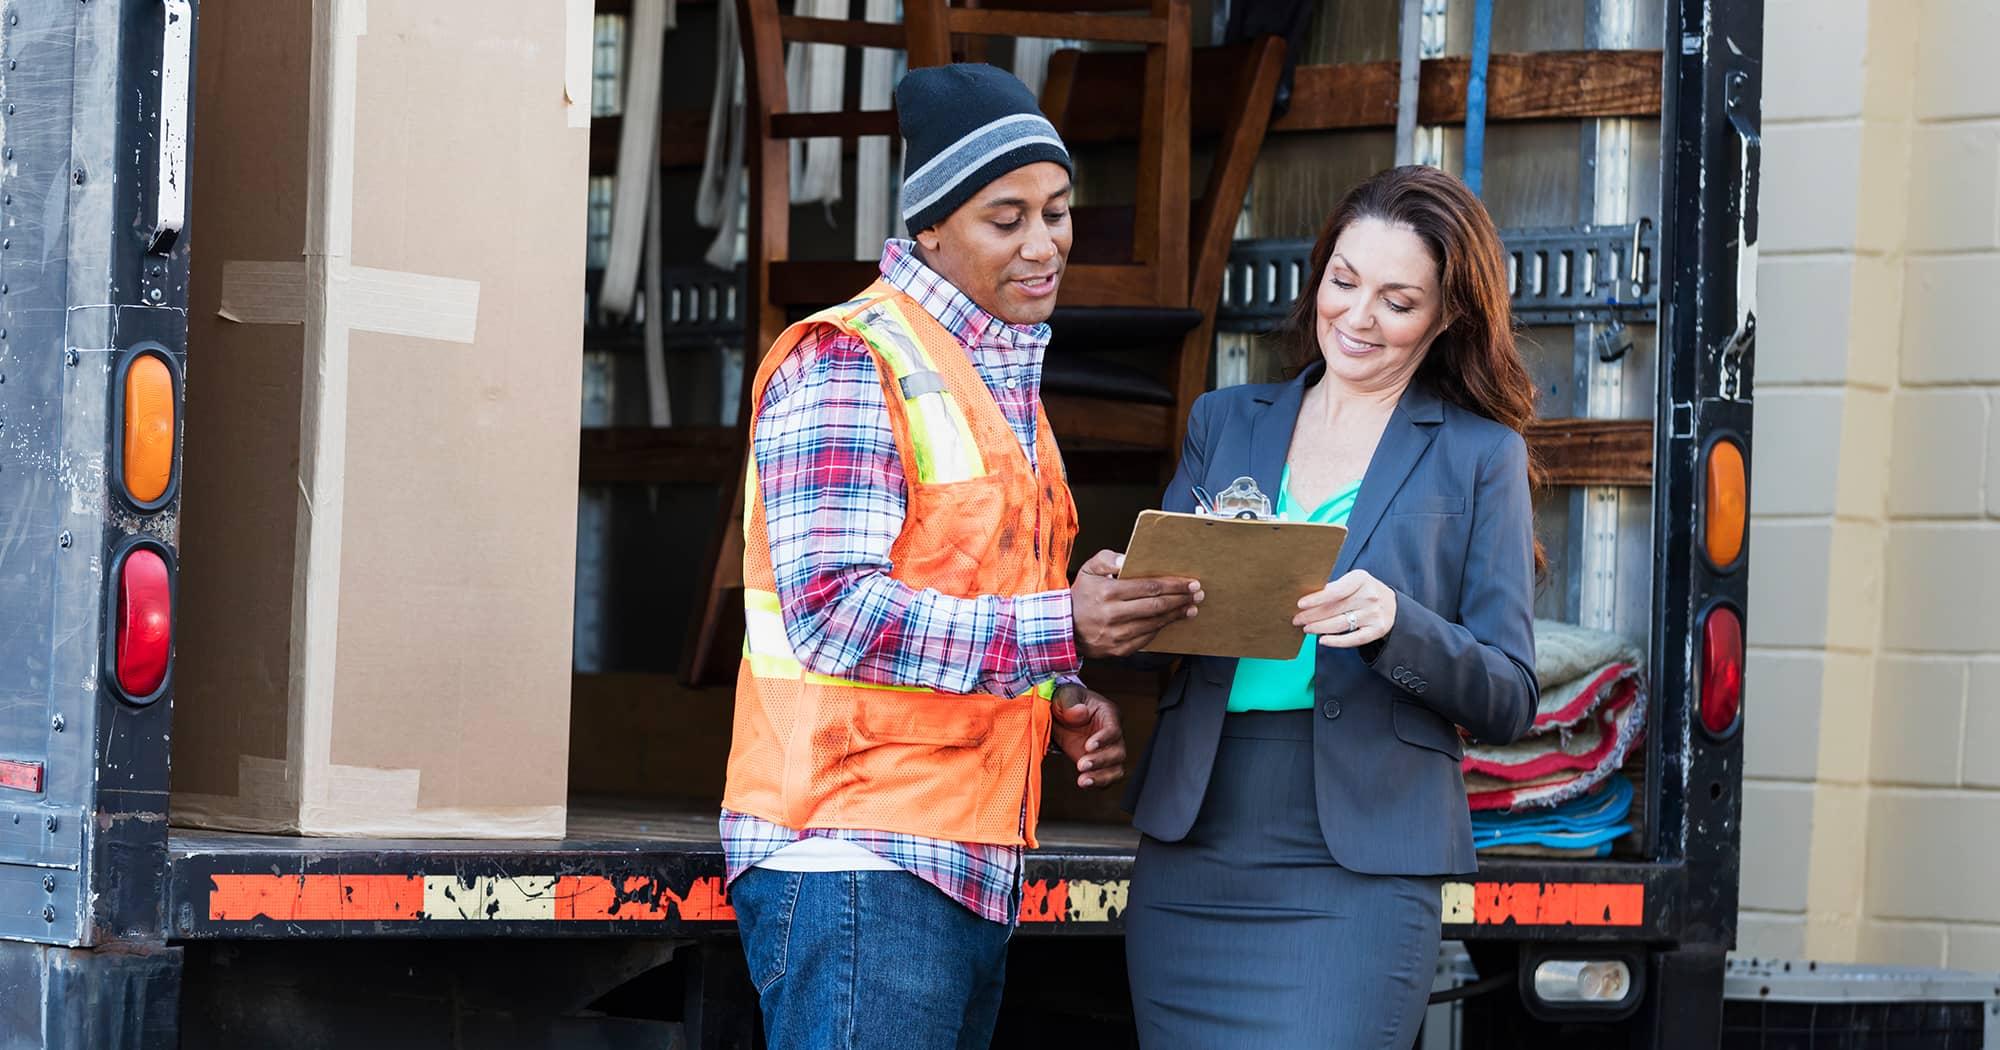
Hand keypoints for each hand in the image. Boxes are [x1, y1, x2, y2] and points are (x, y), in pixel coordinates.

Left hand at [1051, 685, 1125, 789]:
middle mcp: (1113, 734)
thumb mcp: (1065, 696)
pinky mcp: (1099, 764)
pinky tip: (1083, 783)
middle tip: (1081, 764)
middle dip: (1101, 761)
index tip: (1088, 746)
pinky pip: (1106, 777)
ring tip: (1083, 781)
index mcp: (1108, 714)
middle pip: (1118, 752)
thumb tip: (1080, 712)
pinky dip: (1097, 783)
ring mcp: (1107, 750)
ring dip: (1101, 777)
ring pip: (1116, 768)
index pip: (1113, 729)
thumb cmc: (1066, 701)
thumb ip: (1071, 703)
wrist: (1060, 715)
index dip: (1104, 739)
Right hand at [1071, 550, 1202, 658]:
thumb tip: (1126, 559)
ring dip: (1175, 616)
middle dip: (1180, 599)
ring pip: (1154, 624)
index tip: (1190, 582)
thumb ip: (1106, 559)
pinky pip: (1146, 639)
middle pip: (1156, 607)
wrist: (1063, 629)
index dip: (1172, 585)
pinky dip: (1160, 629)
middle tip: (1197, 594)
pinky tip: (1170, 621)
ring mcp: (1116, 635)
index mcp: (1107, 593)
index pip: (1148, 587)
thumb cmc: (1080, 596)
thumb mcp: (1087, 570)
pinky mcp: (1118, 649)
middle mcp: (1112, 615)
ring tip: (1190, 607)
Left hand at [1295, 569, 1396, 648]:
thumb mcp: (1354, 581)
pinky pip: (1353, 639)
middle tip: (1297, 620)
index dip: (1316, 599)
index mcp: (1362, 579)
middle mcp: (1370, 596)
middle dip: (1312, 616)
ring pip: (1340, 624)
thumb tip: (1310, 598)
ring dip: (1319, 628)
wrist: (1393, 605)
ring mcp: (1374, 614)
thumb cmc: (1365, 591)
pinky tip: (1323, 640)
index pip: (1335, 591)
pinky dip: (1337, 641)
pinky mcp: (1376, 630)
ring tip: (1306, 628)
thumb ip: (1336, 587)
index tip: (1300, 604)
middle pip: (1334, 609)